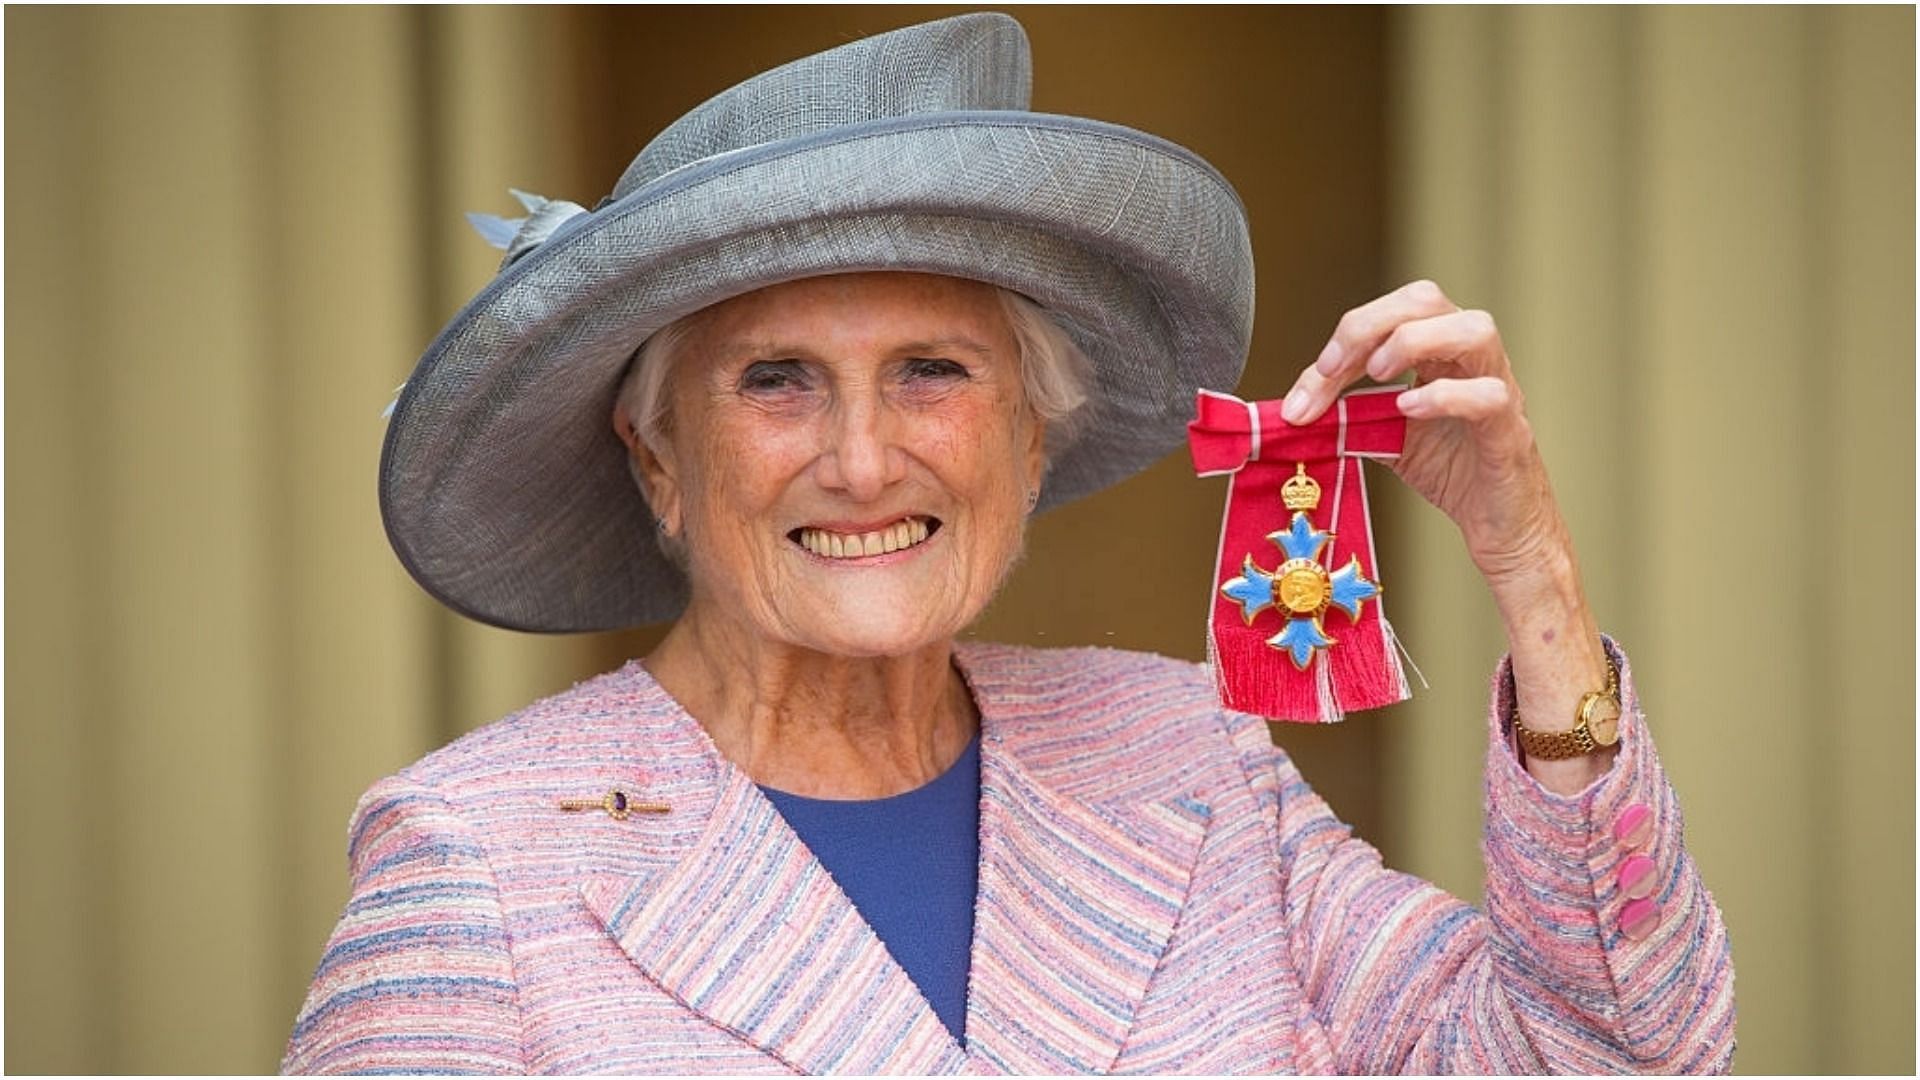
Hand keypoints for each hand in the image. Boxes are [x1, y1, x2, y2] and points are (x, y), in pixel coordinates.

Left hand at [1280, 281, 1613, 791]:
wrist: (1502, 531)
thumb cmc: (1452, 472)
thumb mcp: (1385, 436)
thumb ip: (1345, 416)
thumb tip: (1286, 412)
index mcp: (1439, 352)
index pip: (1390, 314)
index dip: (1342, 339)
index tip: (1305, 390)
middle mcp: (1470, 360)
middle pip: (1429, 298)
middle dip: (1370, 324)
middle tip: (1334, 369)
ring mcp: (1497, 389)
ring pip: (1476, 329)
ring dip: (1416, 342)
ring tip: (1379, 374)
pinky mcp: (1509, 432)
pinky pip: (1489, 395)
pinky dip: (1446, 396)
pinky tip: (1409, 411)